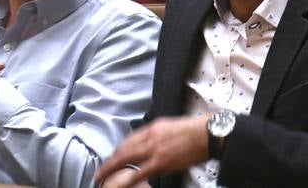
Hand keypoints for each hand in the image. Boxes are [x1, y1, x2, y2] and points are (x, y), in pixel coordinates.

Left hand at [95, 115, 209, 185]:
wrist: (207, 133)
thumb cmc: (194, 129)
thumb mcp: (172, 125)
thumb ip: (158, 134)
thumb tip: (149, 143)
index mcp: (153, 127)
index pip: (129, 139)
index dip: (118, 150)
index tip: (113, 157)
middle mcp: (150, 136)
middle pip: (122, 149)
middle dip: (109, 161)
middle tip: (100, 170)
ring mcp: (154, 149)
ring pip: (125, 159)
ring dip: (111, 168)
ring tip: (102, 176)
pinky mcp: (160, 162)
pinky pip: (138, 172)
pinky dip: (126, 179)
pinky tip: (119, 184)